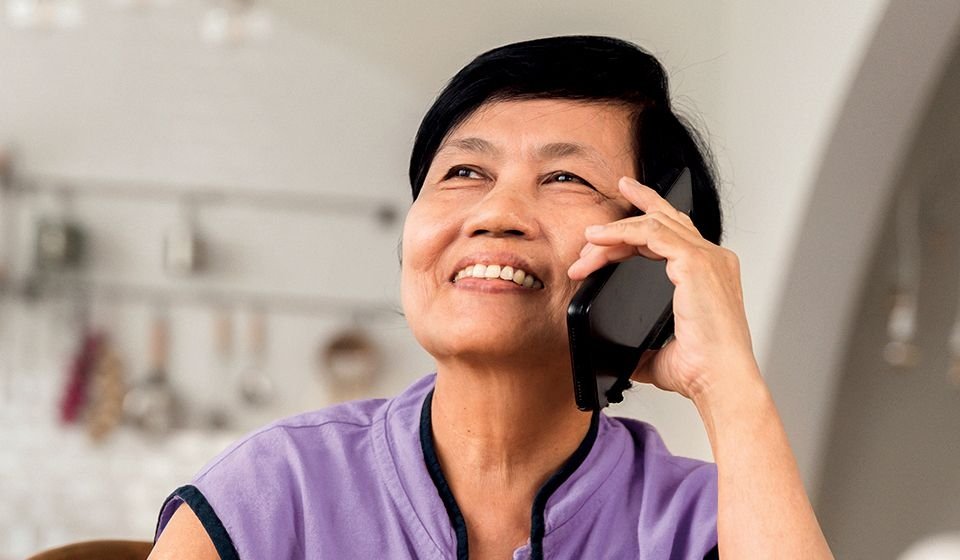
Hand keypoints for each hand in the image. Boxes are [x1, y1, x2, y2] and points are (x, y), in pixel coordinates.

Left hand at [567, 176, 758, 400]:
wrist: (720, 380)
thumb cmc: (702, 370)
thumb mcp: (660, 353)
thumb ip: (641, 346)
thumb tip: (617, 354)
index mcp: (710, 274)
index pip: (676, 233)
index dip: (642, 224)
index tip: (611, 229)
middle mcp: (713, 259)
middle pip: (666, 219)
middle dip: (629, 212)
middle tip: (595, 224)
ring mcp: (707, 258)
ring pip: (653, 224)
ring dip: (615, 231)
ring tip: (588, 241)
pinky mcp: (695, 263)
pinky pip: (652, 234)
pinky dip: (622, 233)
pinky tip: (599, 241)